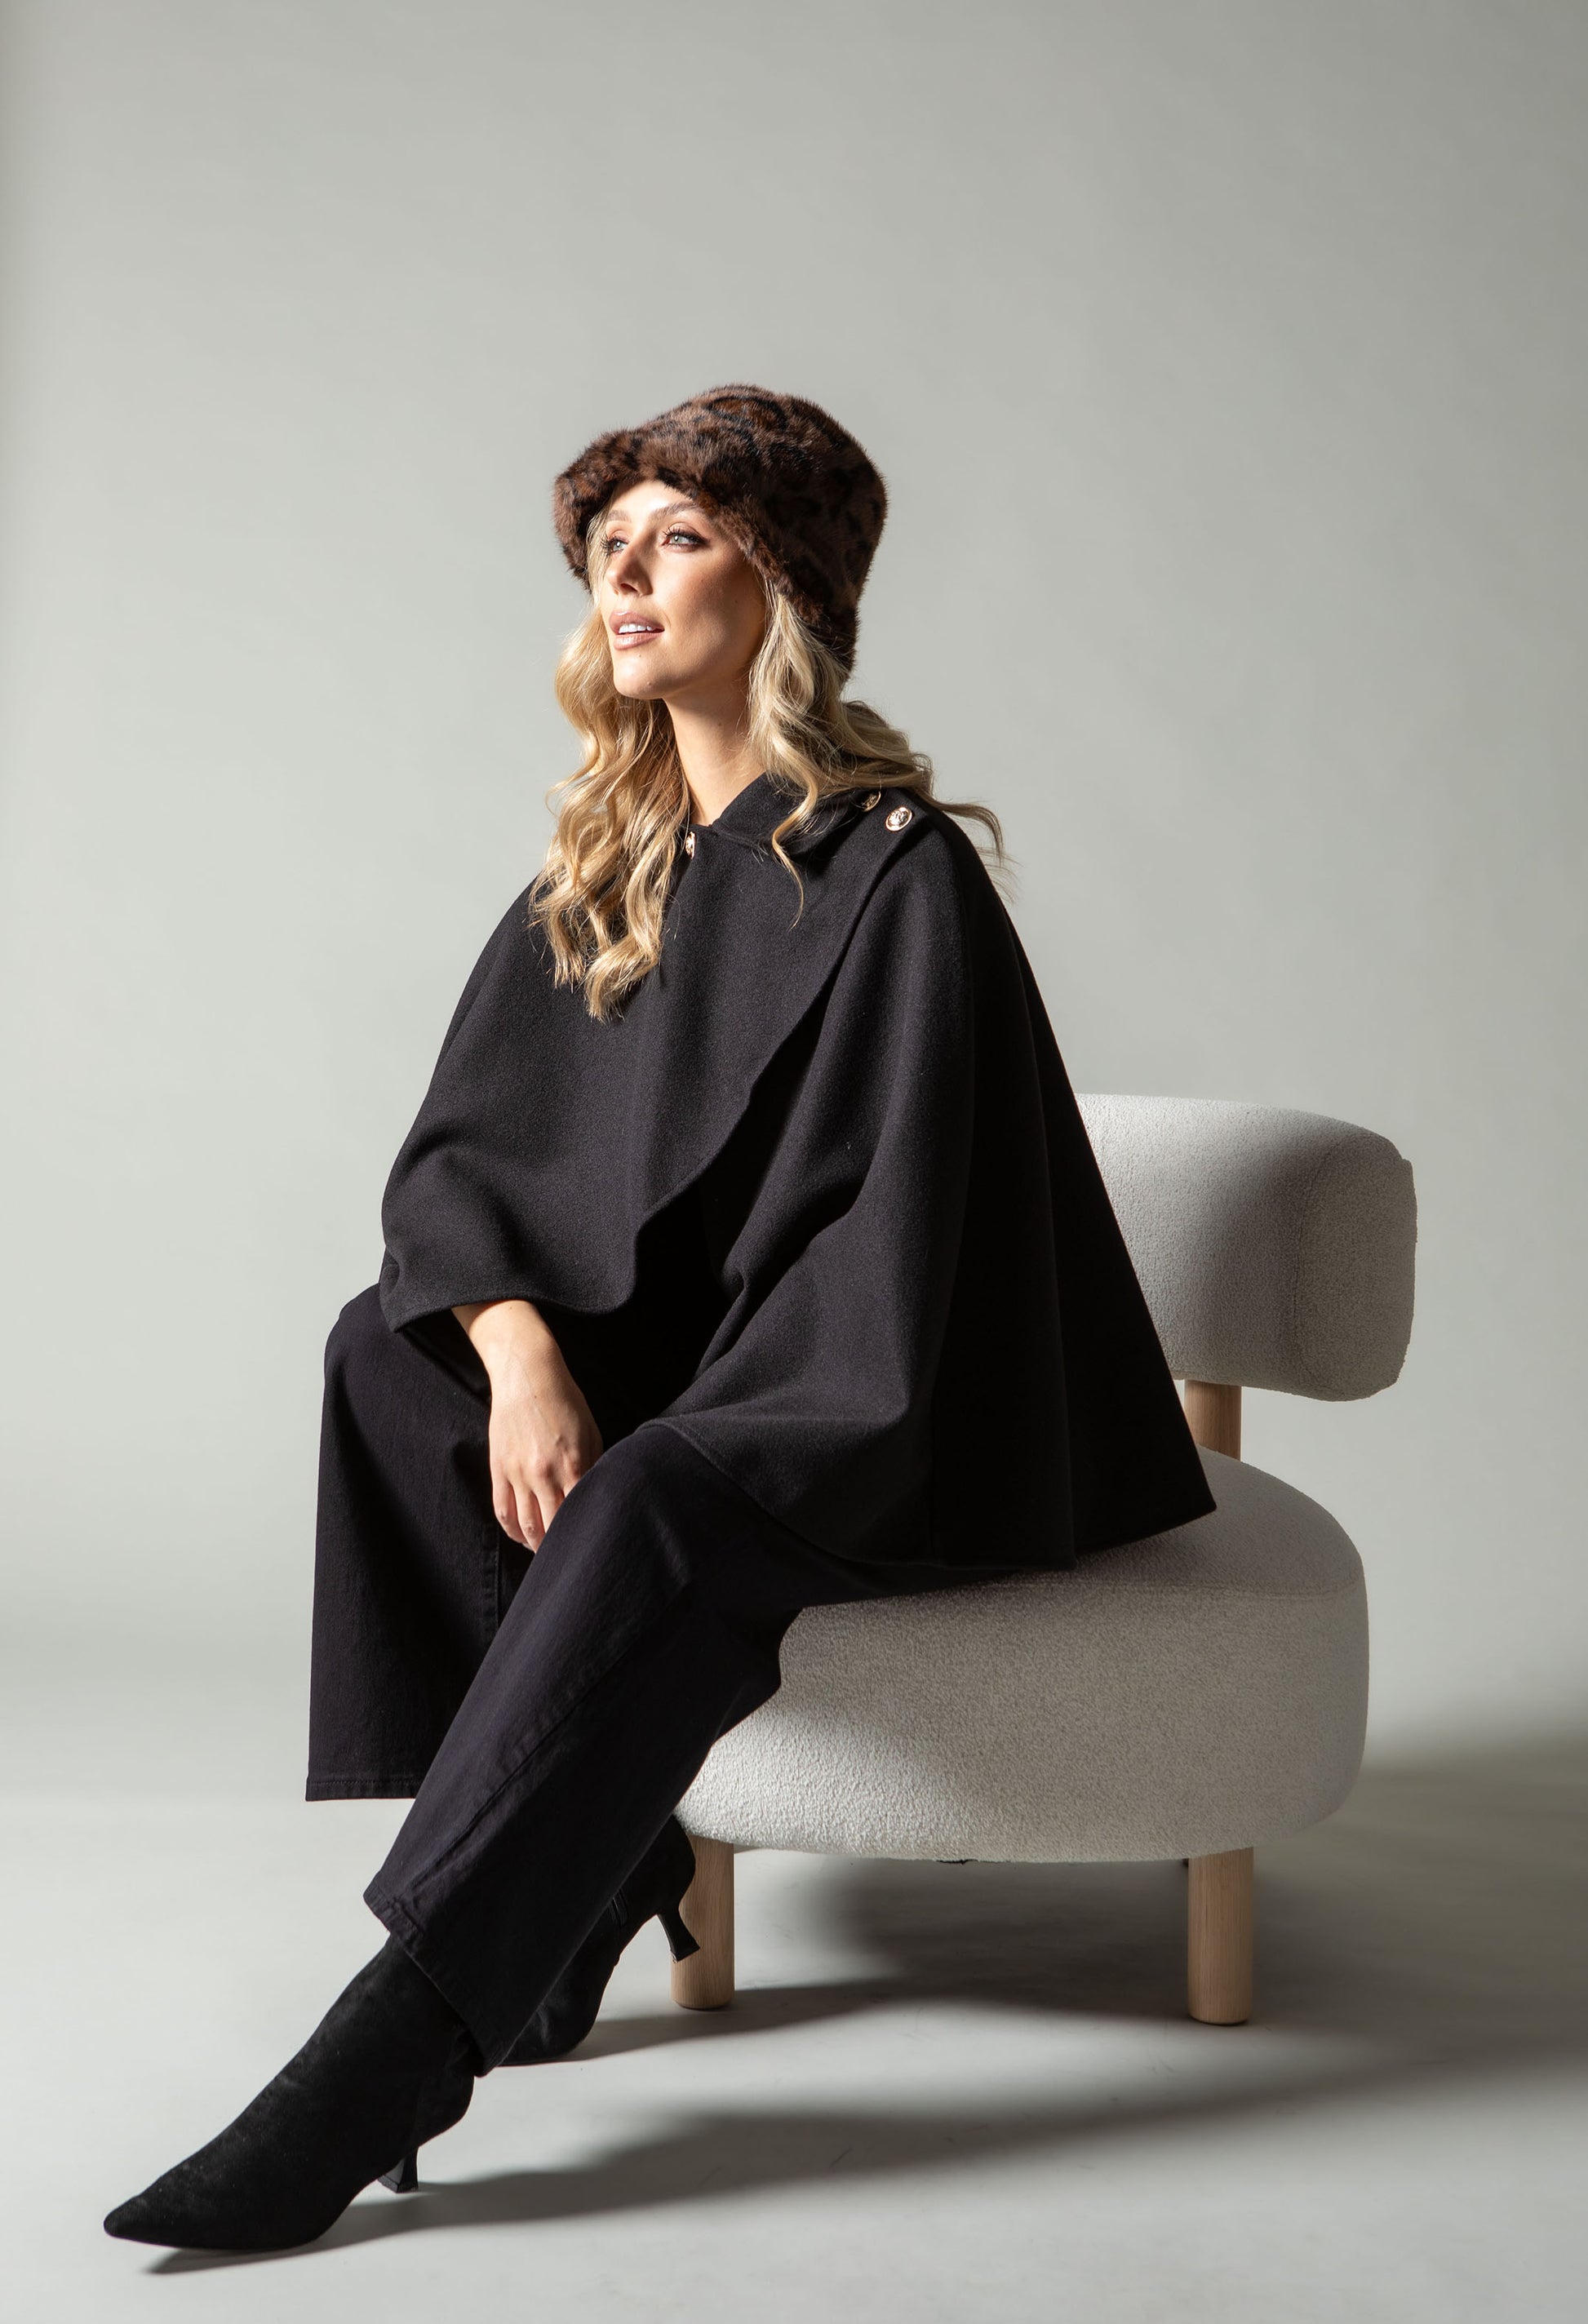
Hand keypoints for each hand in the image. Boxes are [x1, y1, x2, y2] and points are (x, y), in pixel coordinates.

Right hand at [451, 1299, 602, 1550]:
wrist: (528, 1373)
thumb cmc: (566, 1399)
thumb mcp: (592, 1430)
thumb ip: (595, 1465)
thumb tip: (597, 1495)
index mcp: (573, 1464)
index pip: (580, 1514)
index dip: (584, 1533)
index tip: (591, 1545)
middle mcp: (543, 1473)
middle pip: (552, 1527)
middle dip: (560, 1547)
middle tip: (569, 1557)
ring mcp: (517, 1472)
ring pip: (525, 1525)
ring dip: (535, 1544)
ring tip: (545, 1552)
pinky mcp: (498, 1467)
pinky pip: (502, 1509)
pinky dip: (511, 1530)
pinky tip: (521, 1536)